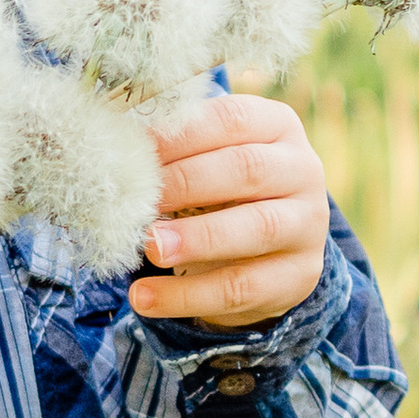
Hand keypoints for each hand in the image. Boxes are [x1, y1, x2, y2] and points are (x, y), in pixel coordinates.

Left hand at [132, 94, 329, 328]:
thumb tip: (111, 144)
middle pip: (246, 169)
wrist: (272, 250)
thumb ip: (174, 149)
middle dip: (187, 184)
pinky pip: (241, 287)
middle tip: (139, 200)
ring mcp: (307, 225)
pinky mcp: (297, 276)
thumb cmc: (225, 190)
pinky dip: (187, 295)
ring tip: (149, 248)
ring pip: (255, 228)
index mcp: (277, 126)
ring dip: (196, 239)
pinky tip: (144, 297)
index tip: (135, 150)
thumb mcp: (207, 159)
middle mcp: (302, 170)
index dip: (181, 135)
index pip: (231, 119)